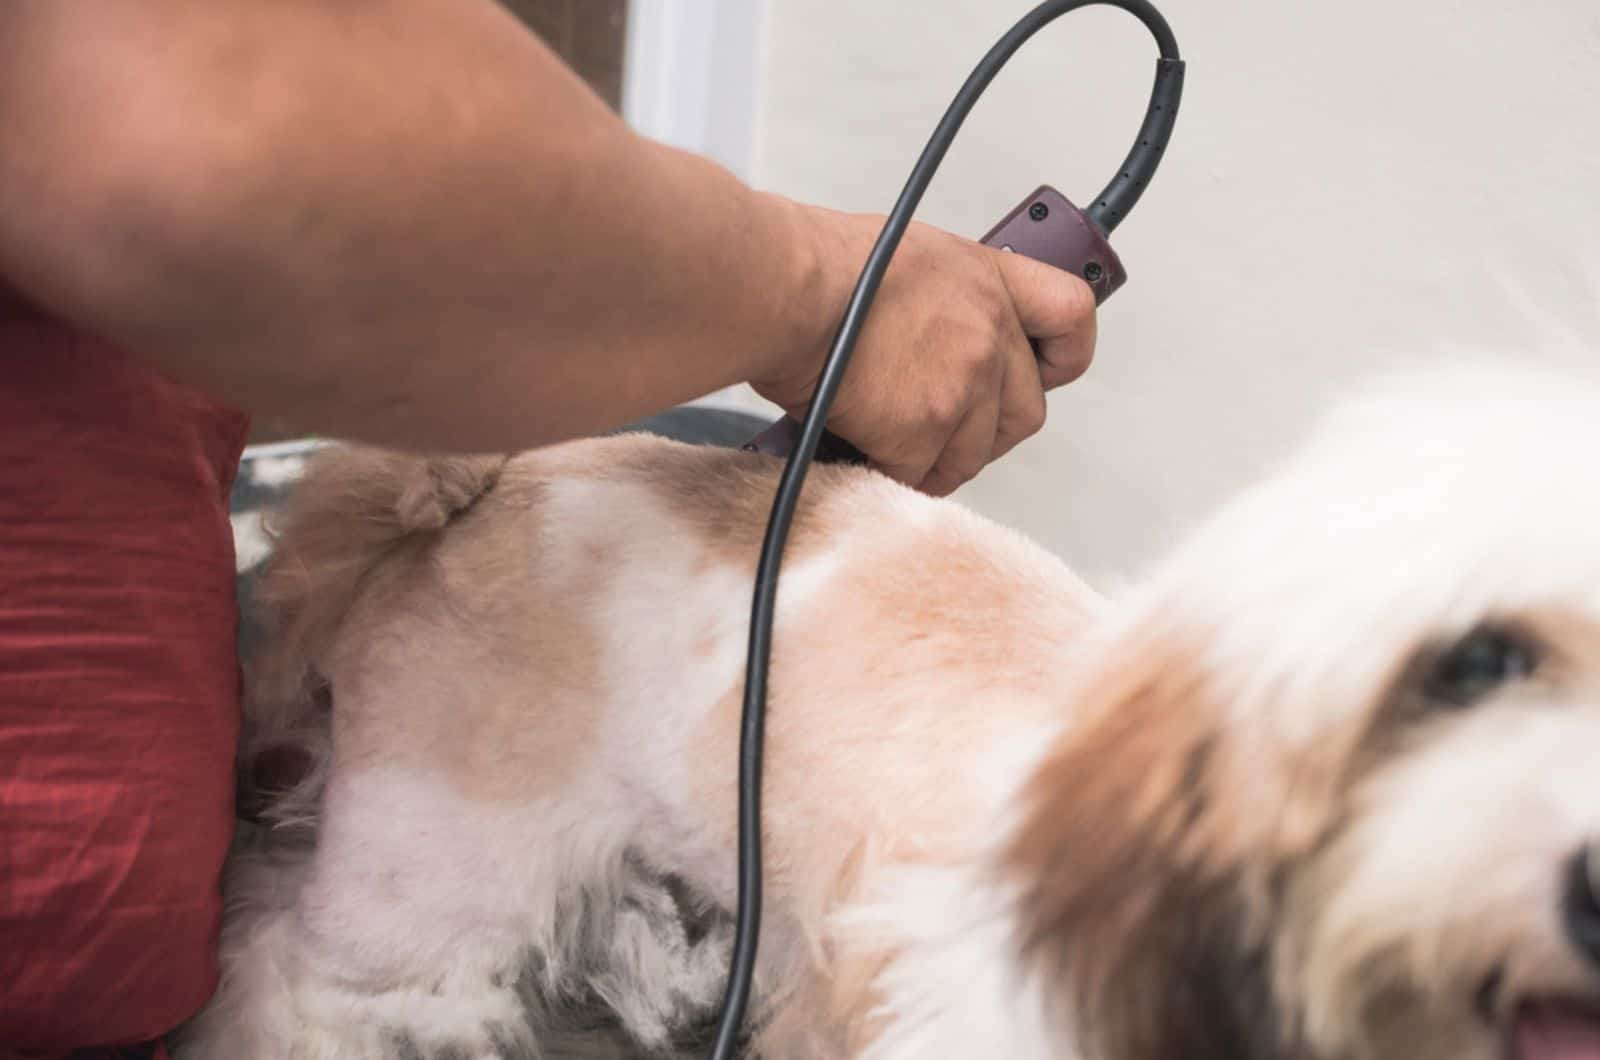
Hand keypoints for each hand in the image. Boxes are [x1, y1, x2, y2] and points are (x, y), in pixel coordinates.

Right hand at [751, 204, 1096, 495]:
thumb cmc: (818, 267)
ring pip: (974, 453)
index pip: (1071, 318)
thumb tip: (933, 333)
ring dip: (938, 459)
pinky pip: (921, 474)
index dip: (1063, 356)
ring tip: (895, 445)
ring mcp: (962, 385)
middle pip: (1025, 410)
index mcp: (987, 279)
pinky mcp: (923, 430)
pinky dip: (893, 471)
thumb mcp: (905, 257)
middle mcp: (988, 331)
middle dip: (987, 430)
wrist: (782, 291)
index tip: (1046, 371)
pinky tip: (865, 450)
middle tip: (946, 429)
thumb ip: (942, 299)